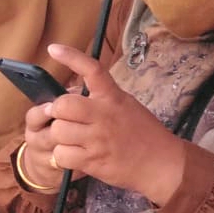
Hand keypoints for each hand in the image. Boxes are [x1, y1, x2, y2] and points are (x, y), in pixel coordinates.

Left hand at [39, 44, 186, 204]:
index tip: (53, 49)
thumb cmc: (144, 133)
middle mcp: (104, 115)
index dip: (70, 57)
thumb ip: (103, 98)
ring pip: (58, 131)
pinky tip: (75, 154)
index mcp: (113, 97)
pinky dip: (63, 156)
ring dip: (59, 136)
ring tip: (71, 139)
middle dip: (56, 111)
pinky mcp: (92, 161)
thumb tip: (73, 94)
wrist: (160, 163)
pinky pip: (62, 154)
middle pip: (63, 105)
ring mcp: (97, 139)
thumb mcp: (127, 105)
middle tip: (62, 117)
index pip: (92, 69)